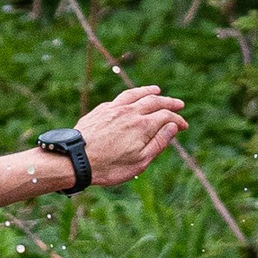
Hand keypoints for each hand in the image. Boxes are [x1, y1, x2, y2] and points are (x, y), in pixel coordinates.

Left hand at [74, 85, 188, 186]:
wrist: (75, 160)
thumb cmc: (108, 167)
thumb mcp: (139, 162)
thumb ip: (158, 143)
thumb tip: (173, 127)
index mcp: (143, 125)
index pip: (166, 117)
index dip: (178, 120)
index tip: (183, 126)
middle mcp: (130, 112)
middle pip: (155, 101)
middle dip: (169, 102)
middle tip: (179, 105)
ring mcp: (114, 109)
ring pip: (136, 94)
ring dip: (149, 91)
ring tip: (157, 90)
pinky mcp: (100, 110)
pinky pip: (119, 98)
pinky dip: (130, 96)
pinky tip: (131, 99)